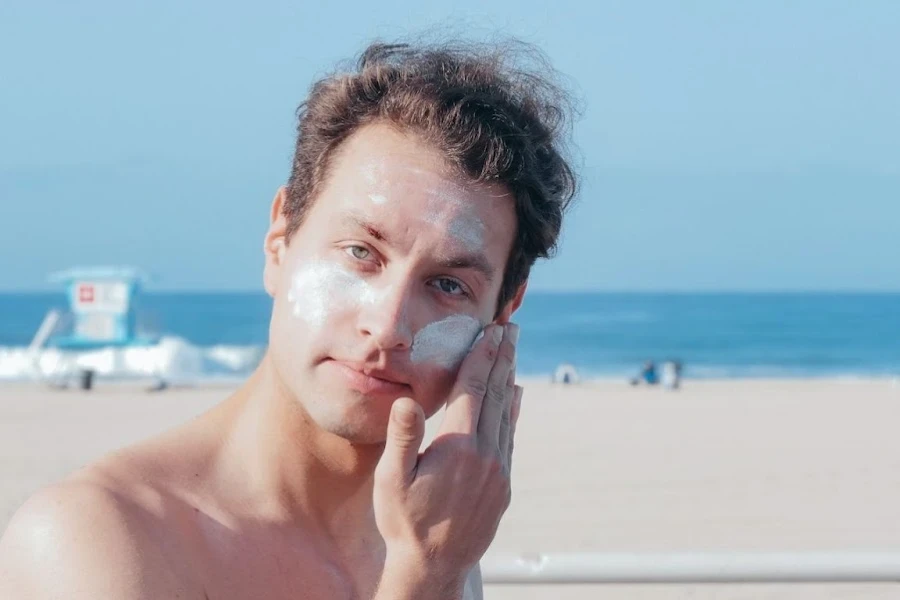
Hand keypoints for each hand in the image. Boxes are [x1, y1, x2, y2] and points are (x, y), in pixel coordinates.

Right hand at [373, 322, 522, 590]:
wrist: (433, 566)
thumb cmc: (404, 522)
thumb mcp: (392, 480)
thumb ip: (402, 438)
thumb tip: (406, 400)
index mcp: (459, 447)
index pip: (473, 389)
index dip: (482, 356)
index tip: (491, 330)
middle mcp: (486, 455)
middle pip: (496, 394)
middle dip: (501, 358)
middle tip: (509, 328)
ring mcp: (498, 470)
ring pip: (506, 413)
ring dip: (508, 379)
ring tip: (511, 353)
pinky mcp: (503, 485)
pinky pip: (509, 437)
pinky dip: (512, 411)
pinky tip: (514, 396)